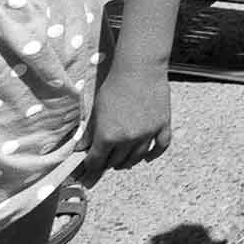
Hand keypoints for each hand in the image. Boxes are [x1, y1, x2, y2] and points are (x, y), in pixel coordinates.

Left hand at [79, 66, 171, 185]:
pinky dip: (154, 155)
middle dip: (108, 164)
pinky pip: (160, 147)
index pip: (97, 161)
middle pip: (116, 162)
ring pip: (137, 158)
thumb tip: (80, 149)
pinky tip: (147, 158)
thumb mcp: (96, 110)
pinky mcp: (162, 125)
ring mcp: (147, 133)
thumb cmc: (114, 87)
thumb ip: (90, 133)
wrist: (139, 69)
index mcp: (108, 136)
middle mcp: (128, 139)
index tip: (87, 174)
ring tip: (122, 161)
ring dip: (128, 162)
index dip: (90, 168)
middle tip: (104, 163)